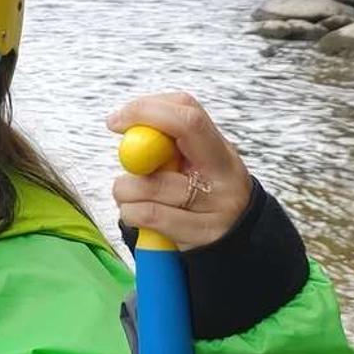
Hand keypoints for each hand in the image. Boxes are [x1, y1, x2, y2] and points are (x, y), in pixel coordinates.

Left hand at [106, 92, 252, 250]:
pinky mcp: (202, 236)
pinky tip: (136, 214)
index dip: (146, 110)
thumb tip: (127, 126)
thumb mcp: (196, 164)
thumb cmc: (200, 195)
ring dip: (124, 189)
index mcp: (221, 151)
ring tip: (133, 195)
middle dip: (136, 148)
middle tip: (126, 163)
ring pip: (148, 183)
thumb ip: (167, 143)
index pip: (188, 116)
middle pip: (173, 141)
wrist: (236, 243)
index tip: (116, 120)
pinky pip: (147, 214)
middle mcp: (224, 176)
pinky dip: (129, 212)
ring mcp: (217, 207)